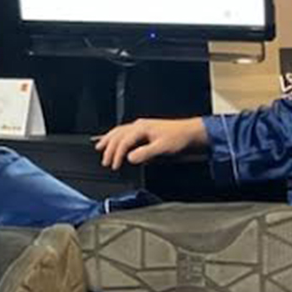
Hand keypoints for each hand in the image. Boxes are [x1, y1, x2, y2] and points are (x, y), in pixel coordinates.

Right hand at [93, 118, 208, 170]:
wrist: (191, 133)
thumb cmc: (179, 138)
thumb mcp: (162, 148)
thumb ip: (145, 153)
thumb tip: (130, 158)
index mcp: (141, 128)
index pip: (123, 142)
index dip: (116, 154)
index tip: (114, 166)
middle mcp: (139, 125)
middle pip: (118, 135)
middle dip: (109, 148)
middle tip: (105, 161)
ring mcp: (141, 126)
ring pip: (119, 131)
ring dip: (109, 140)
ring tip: (101, 147)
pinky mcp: (145, 129)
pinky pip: (125, 132)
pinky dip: (117, 137)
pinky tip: (117, 140)